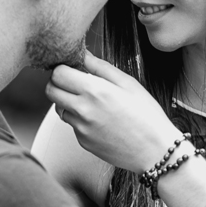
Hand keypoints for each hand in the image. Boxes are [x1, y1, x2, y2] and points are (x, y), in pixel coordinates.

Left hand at [45, 50, 182, 172]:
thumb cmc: (147, 115)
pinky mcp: (82, 142)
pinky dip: (80, 120)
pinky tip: (101, 121)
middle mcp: (82, 110)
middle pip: (51, 91)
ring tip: (93, 103)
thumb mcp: (128, 84)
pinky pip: (73, 125)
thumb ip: (101, 67)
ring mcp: (80, 128)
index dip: (63, 68)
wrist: (155, 151)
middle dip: (59, 83)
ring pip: (59, 108)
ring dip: (69, 102)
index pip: (58, 73)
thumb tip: (83, 55)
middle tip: (75, 83)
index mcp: (94, 91)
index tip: (73, 69)